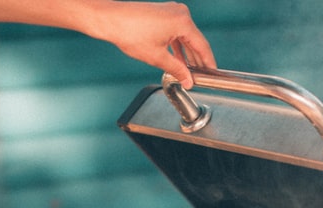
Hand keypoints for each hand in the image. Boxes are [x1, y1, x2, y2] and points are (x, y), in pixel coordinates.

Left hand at [84, 1, 215, 87]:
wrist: (110, 19)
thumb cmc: (130, 33)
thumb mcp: (157, 57)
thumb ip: (177, 70)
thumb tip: (188, 80)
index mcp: (183, 21)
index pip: (202, 46)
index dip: (208, 63)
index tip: (212, 74)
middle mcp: (180, 13)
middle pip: (195, 41)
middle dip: (198, 60)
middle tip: (201, 76)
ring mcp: (171, 11)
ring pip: (185, 37)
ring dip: (188, 55)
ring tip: (190, 71)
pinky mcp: (163, 13)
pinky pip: (176, 32)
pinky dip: (178, 46)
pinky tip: (179, 60)